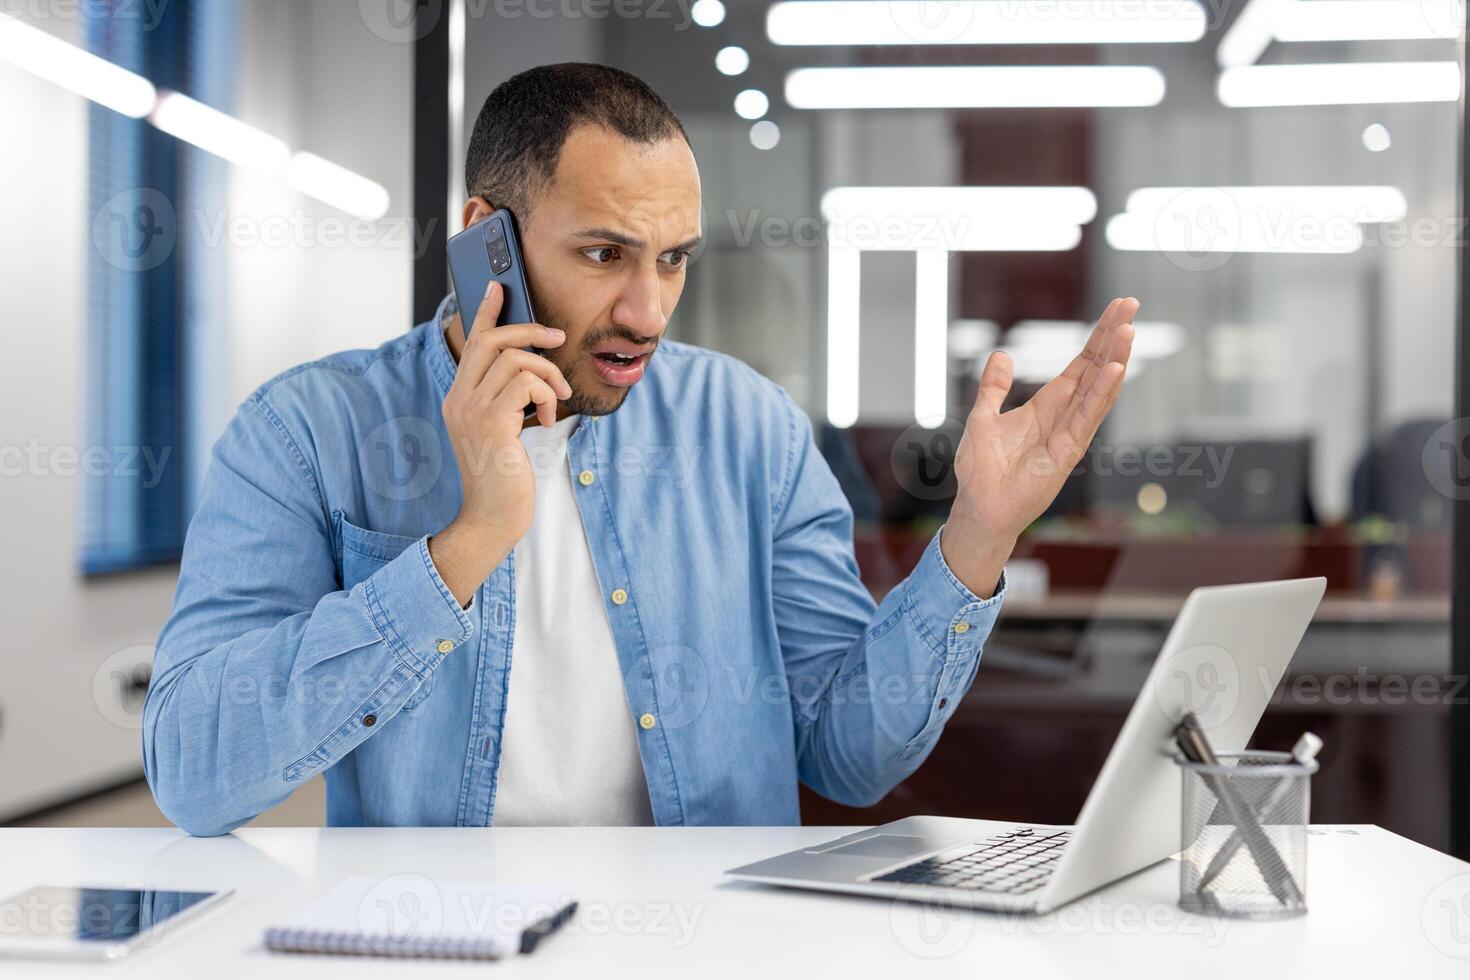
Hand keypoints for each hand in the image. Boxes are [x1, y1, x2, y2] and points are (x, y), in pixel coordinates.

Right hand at [429, 281, 572, 605]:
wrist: (492, 518)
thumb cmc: (503, 478)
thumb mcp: (502, 431)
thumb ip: (507, 401)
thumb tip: (531, 372)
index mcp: (459, 397)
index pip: (471, 343)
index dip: (485, 312)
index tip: (498, 287)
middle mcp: (459, 399)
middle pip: (493, 340)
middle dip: (531, 331)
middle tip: (558, 338)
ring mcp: (472, 411)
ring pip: (515, 359)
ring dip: (548, 374)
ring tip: (557, 399)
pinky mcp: (493, 424)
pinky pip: (526, 383)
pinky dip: (547, 395)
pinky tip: (548, 420)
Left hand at [940, 297, 1138, 595]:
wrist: (979, 507)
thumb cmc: (981, 470)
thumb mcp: (983, 417)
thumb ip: (993, 387)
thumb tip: (1001, 355)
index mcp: (1046, 406)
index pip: (1079, 365)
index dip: (1096, 337)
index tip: (1117, 310)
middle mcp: (1064, 417)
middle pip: (1094, 370)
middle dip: (1111, 338)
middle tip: (1130, 305)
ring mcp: (1069, 434)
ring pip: (1097, 391)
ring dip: (1113, 361)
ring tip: (1128, 331)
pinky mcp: (1067, 453)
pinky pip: (1087, 419)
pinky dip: (1100, 394)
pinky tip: (1113, 370)